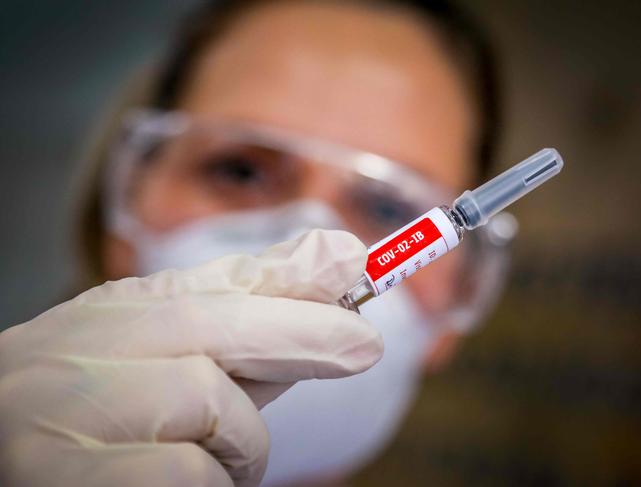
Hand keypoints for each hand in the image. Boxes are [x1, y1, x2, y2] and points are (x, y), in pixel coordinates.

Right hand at [0, 229, 382, 486]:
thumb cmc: (89, 422)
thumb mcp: (152, 367)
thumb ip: (233, 335)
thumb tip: (323, 292)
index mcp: (100, 319)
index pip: (204, 283)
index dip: (284, 272)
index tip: (350, 259)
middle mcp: (74, 350)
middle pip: (208, 323)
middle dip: (298, 328)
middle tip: (365, 343)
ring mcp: (62, 411)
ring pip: (210, 403)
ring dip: (242, 443)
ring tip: (219, 462)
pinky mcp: (60, 477)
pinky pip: (185, 473)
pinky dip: (210, 481)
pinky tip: (187, 483)